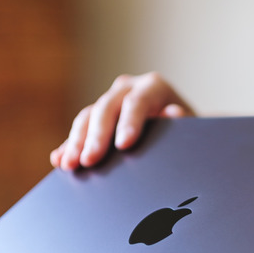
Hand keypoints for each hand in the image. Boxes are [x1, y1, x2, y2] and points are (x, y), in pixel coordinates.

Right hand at [50, 72, 194, 169]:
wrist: (182, 132)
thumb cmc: (189, 131)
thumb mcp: (193, 128)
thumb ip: (185, 121)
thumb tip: (174, 113)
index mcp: (153, 87)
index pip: (138, 101)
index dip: (129, 122)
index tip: (124, 145)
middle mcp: (127, 89)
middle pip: (106, 109)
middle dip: (96, 137)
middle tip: (89, 161)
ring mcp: (109, 102)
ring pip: (87, 117)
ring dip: (76, 142)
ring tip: (70, 165)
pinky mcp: (96, 119)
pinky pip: (79, 131)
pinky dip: (69, 146)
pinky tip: (59, 160)